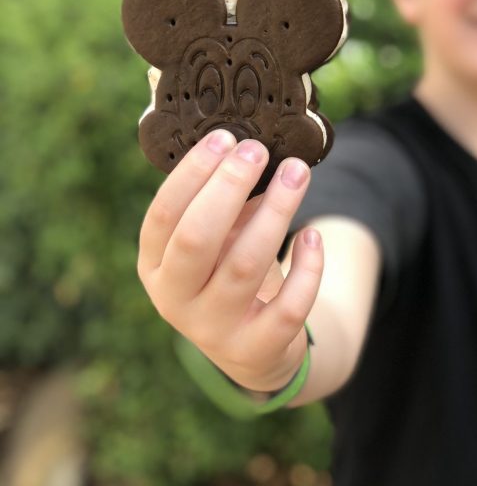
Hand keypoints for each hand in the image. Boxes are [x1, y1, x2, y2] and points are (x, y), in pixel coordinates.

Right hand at [137, 129, 322, 390]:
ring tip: (297, 174)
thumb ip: (223, 204)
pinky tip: (312, 235)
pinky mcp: (257, 348)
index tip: (225, 137)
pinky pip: (288, 306)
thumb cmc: (229, 276)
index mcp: (154, 267)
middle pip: (197, 238)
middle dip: (228, 186)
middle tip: (258, 150)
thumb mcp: (216, 243)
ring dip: (276, 212)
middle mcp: (175, 301)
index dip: (192, 173)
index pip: (163, 215)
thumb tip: (250, 148)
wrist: (254, 348)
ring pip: (245, 265)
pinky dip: (306, 267)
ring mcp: (214, 330)